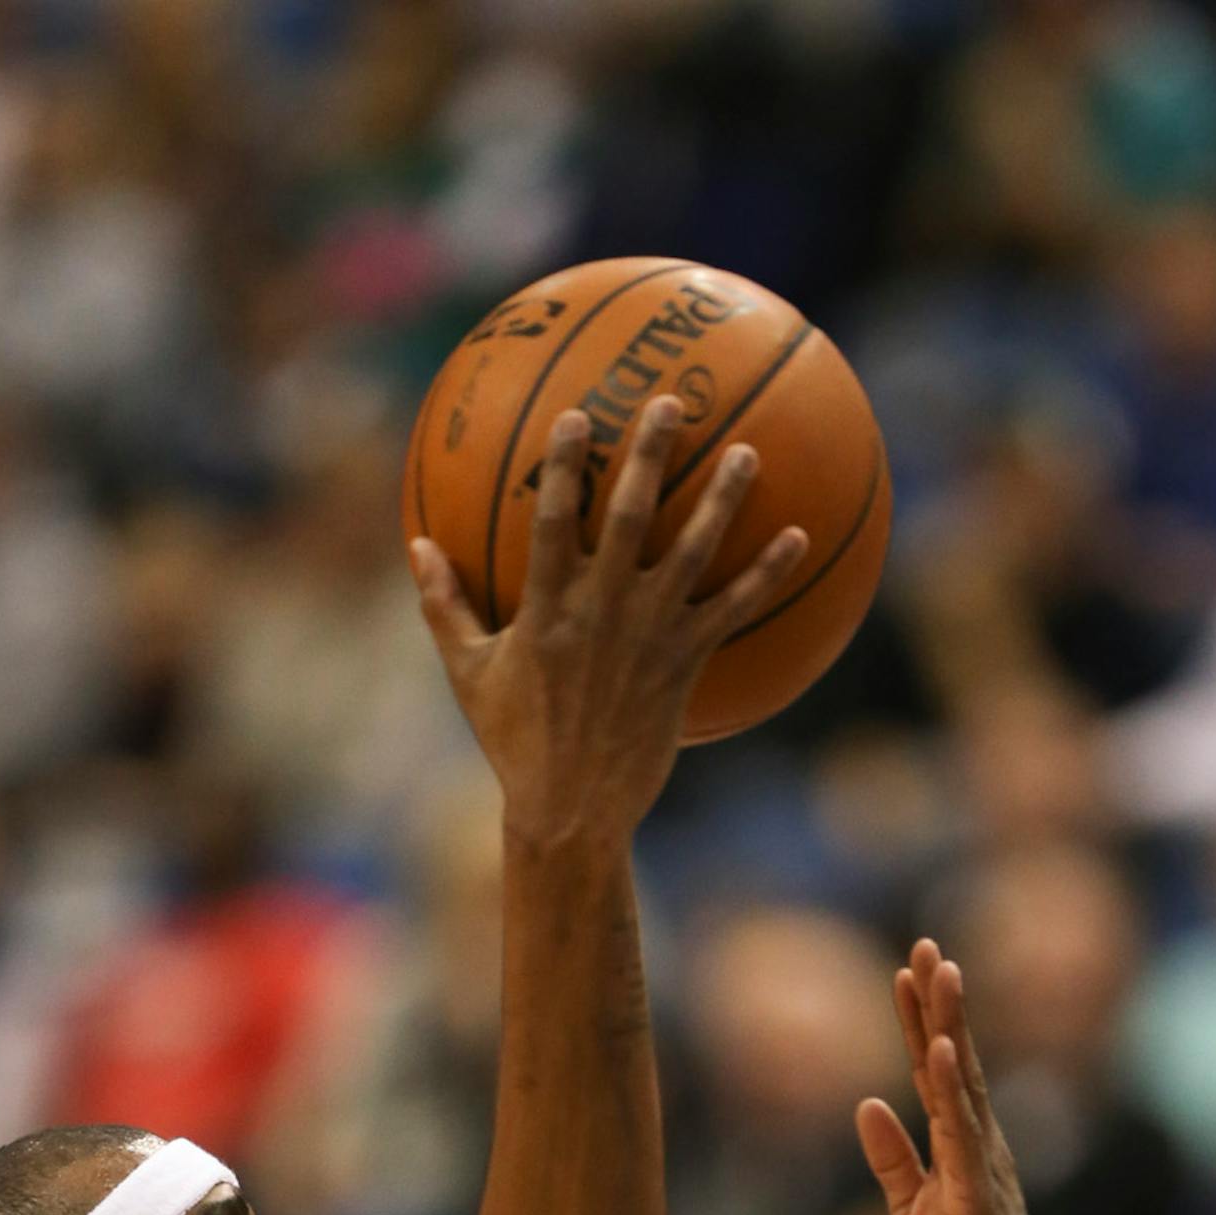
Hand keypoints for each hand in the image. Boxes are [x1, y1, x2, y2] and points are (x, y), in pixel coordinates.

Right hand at [409, 399, 806, 848]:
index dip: (564, 463)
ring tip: (747, 451)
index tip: (577, 415)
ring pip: (694, 550)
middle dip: (650, 453)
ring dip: (723, 498)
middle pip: (633, 513)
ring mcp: (649, 635)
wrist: (571, 810)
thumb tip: (416, 546)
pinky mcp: (684, 665)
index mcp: (546, 605)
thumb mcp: (468, 674)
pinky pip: (734, 610)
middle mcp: (602, 610)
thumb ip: (444, 606)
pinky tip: (800, 538)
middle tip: (670, 402)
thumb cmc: (516, 742)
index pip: (553, 516)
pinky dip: (768, 574)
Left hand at [858, 939, 1050, 1214]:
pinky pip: (962, 1131)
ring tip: (937, 970)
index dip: (920, 1020)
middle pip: (953, 1060)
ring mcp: (982, 1165)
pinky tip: (939, 1047)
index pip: (935, 1072)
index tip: (906, 971)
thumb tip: (866, 1102)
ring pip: (961, 1081)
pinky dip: (950, 1088)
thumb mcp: (909, 1213)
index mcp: (961, 1149)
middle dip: (938, 1001)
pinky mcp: (978, 1194)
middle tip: (925, 943)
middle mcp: (978, 1145)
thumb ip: (891, 1159)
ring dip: (947, 1023)